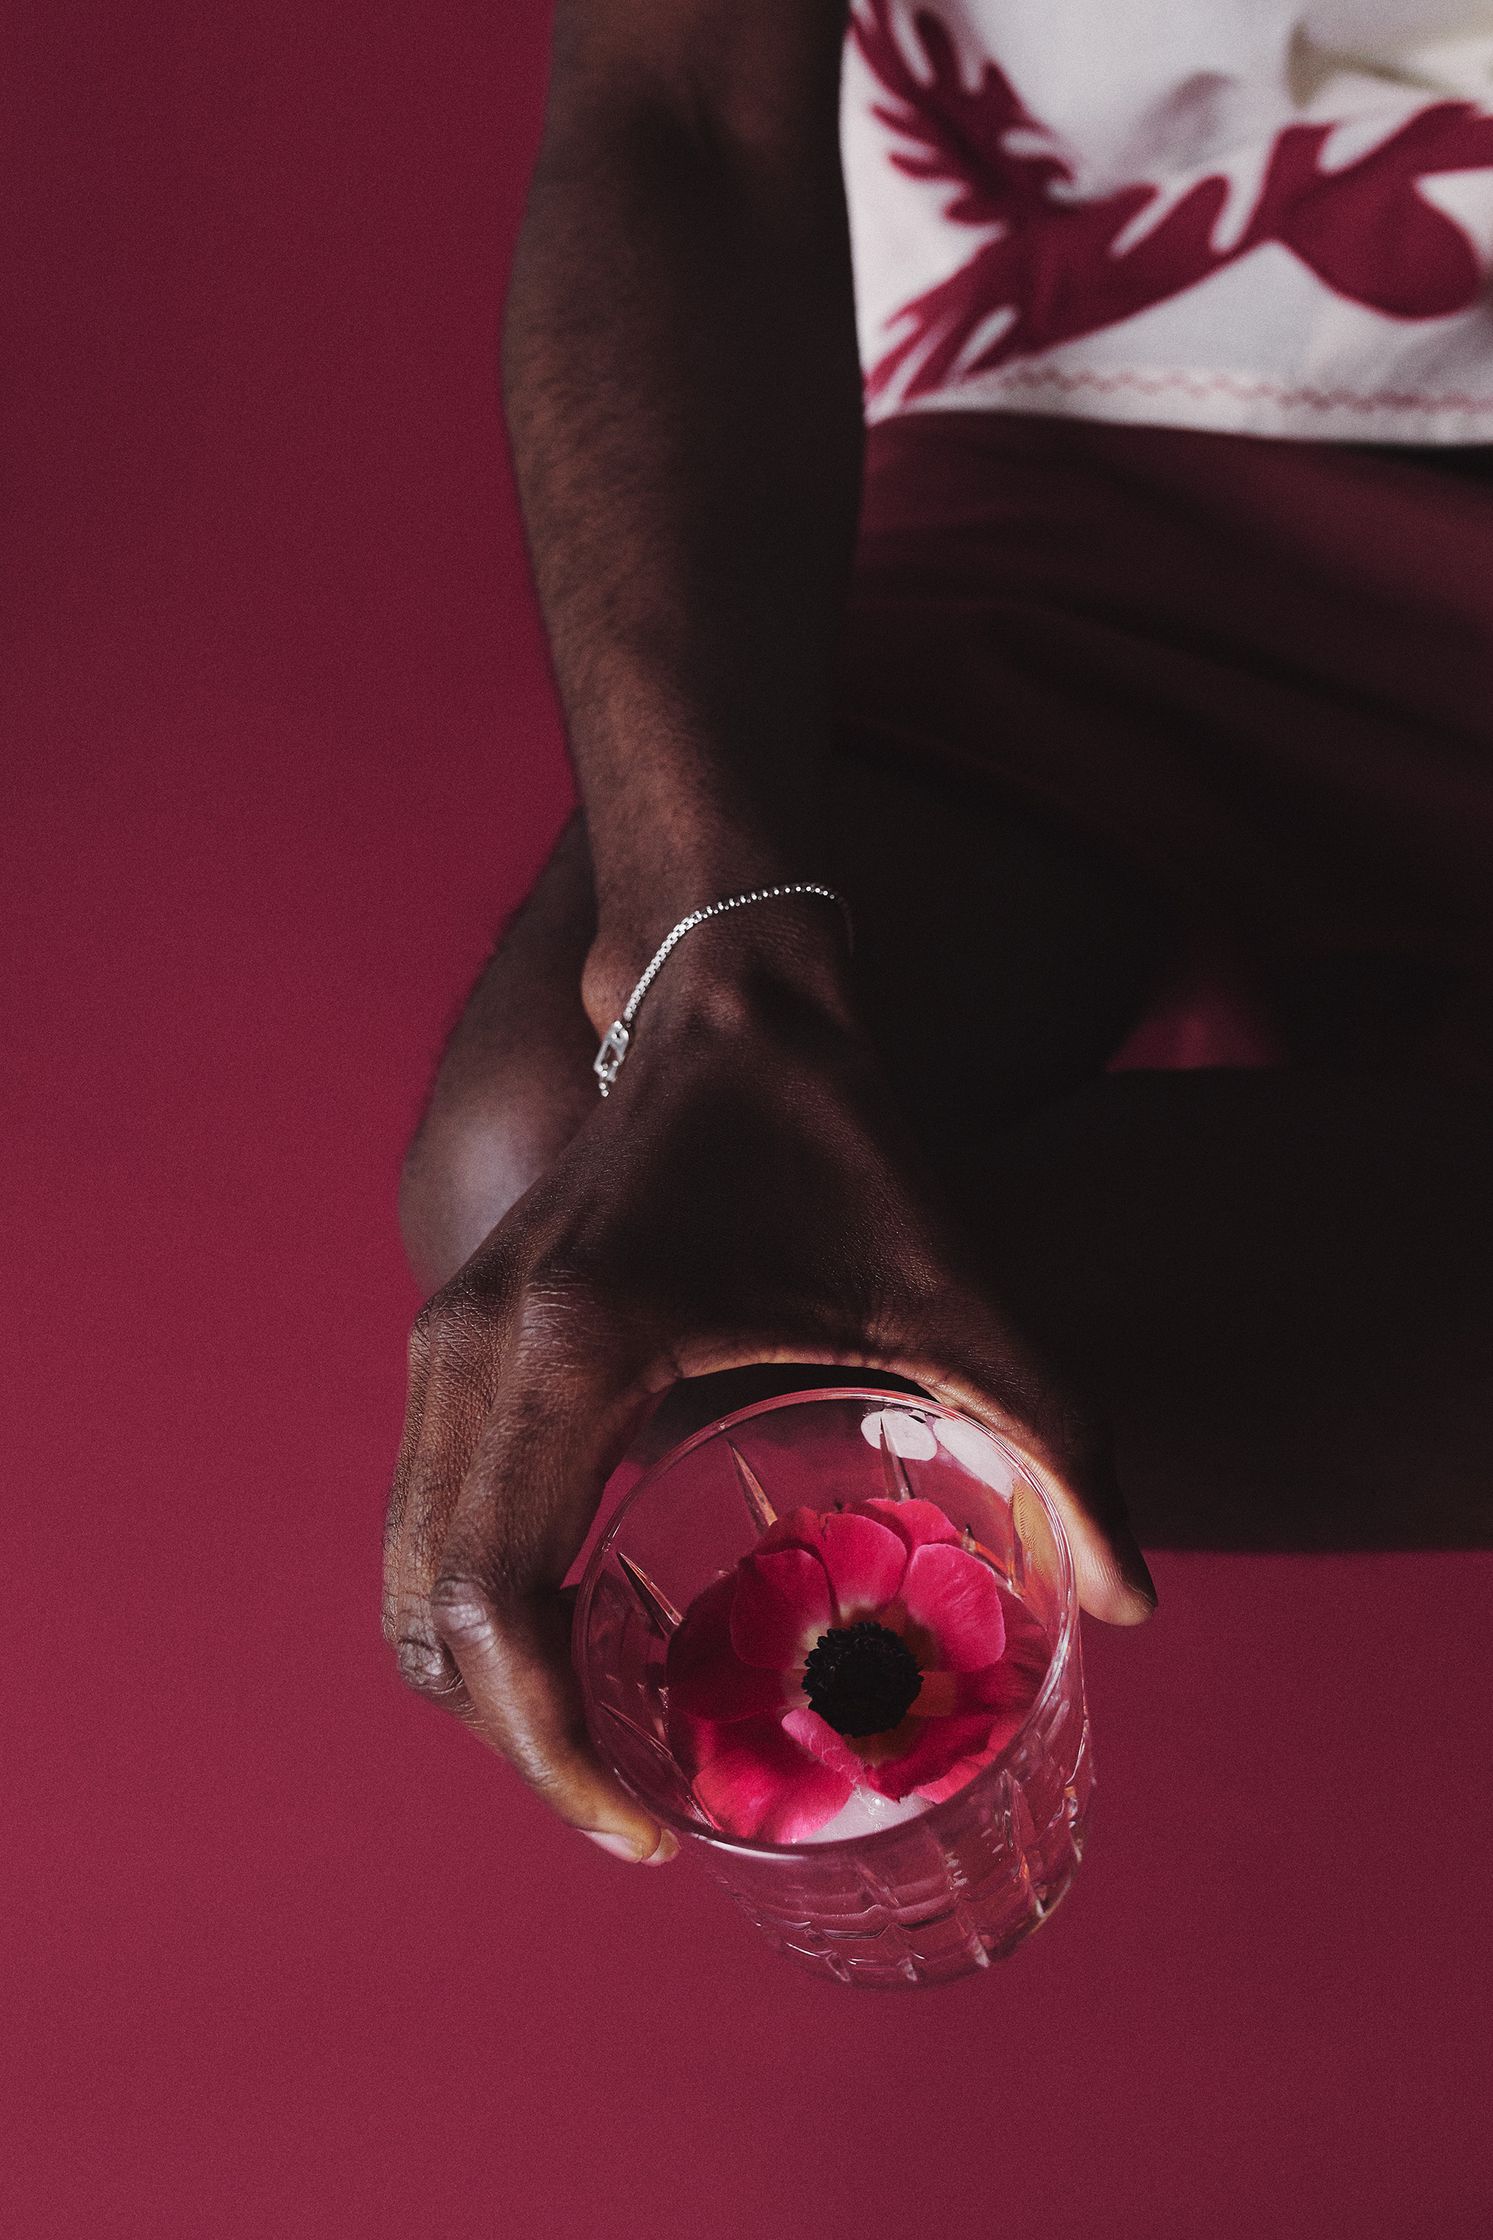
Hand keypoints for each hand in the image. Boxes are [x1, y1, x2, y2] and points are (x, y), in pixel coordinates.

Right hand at [382, 953, 1154, 1862]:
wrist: (729, 1004)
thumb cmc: (839, 1138)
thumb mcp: (959, 1292)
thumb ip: (1057, 1443)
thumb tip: (1137, 1603)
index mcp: (572, 1345)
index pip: (497, 1603)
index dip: (553, 1753)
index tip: (648, 1832)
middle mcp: (470, 1348)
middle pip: (429, 1616)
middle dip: (523, 1745)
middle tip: (642, 1811)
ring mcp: (442, 1338)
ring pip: (407, 1574)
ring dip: (492, 1685)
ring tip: (616, 1744)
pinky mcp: (450, 1335)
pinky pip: (427, 1517)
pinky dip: (481, 1608)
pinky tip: (592, 1639)